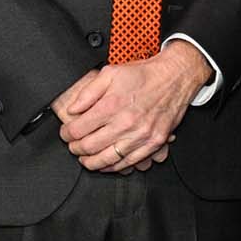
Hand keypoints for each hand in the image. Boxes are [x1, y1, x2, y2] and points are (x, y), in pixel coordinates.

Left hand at [54, 40, 209, 171]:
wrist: (174, 78)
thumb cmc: (144, 75)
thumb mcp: (110, 73)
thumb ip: (87, 92)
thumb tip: (73, 109)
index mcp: (112, 105)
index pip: (78, 129)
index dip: (67, 134)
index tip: (66, 134)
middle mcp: (125, 123)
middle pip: (90, 147)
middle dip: (75, 149)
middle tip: (73, 146)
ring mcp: (140, 136)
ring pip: (107, 159)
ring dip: (91, 162)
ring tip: (85, 158)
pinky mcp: (153, 143)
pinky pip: (129, 162)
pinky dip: (114, 167)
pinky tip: (106, 163)